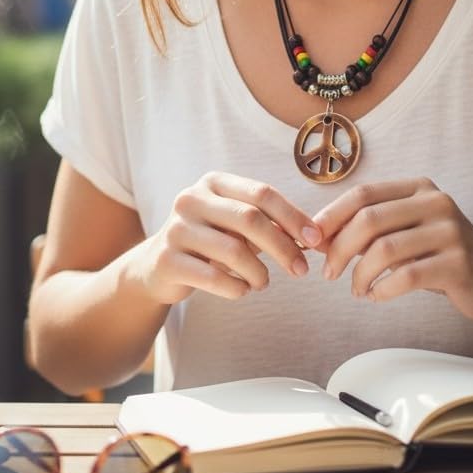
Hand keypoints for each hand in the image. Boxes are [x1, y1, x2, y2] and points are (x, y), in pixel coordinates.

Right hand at [134, 172, 321, 304]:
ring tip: (263, 282)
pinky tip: (242, 290)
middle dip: (283, 247)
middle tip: (301, 270)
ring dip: (259, 272)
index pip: (261, 193)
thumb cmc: (209, 242)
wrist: (157, 266)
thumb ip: (269, 225)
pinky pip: (213, 277)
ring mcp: (176, 229)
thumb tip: (315, 237)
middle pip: (249, 219)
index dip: (292, 217)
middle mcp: (191, 199)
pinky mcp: (167, 260)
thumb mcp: (235, 226)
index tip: (315, 240)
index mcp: (212, 183)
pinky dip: (237, 288)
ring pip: (234, 250)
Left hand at [312, 178, 472, 322]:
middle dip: (339, 248)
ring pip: (385, 250)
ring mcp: (450, 231)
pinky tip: (376, 296)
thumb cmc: (437, 255)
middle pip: (369, 220)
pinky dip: (382, 289)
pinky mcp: (459, 263)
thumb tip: (315, 237)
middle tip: (329, 273)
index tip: (311, 240)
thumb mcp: (401, 234)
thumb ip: (363, 231)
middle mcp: (435, 202)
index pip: (362, 194)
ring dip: (360, 274)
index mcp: (417, 188)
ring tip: (356, 289)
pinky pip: (406, 276)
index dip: (331, 216)